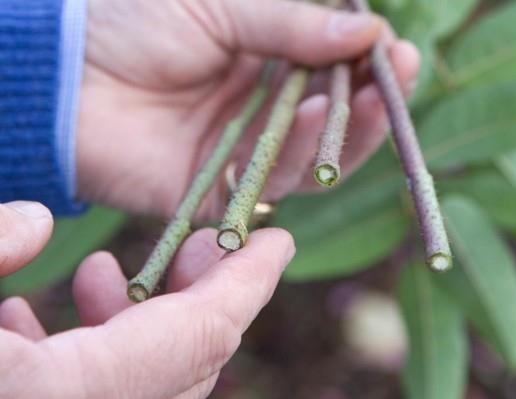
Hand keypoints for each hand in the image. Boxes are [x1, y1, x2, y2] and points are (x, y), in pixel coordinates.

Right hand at [0, 200, 294, 398]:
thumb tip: (36, 221)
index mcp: (68, 394)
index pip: (202, 333)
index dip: (249, 280)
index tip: (278, 242)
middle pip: (187, 359)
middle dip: (197, 293)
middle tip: (193, 246)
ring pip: (143, 383)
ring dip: (132, 324)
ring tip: (99, 274)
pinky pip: (93, 397)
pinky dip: (84, 357)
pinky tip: (31, 321)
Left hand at [78, 0, 419, 217]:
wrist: (63, 73)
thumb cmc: (133, 20)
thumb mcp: (222, 2)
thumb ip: (293, 23)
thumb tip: (369, 30)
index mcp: (264, 62)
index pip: (332, 70)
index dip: (366, 62)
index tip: (394, 47)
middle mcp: (262, 112)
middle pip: (333, 118)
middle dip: (372, 98)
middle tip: (399, 72)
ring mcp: (244, 153)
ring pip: (315, 155)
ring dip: (346, 126)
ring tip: (371, 93)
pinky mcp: (222, 191)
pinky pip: (273, 182)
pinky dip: (301, 155)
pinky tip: (318, 118)